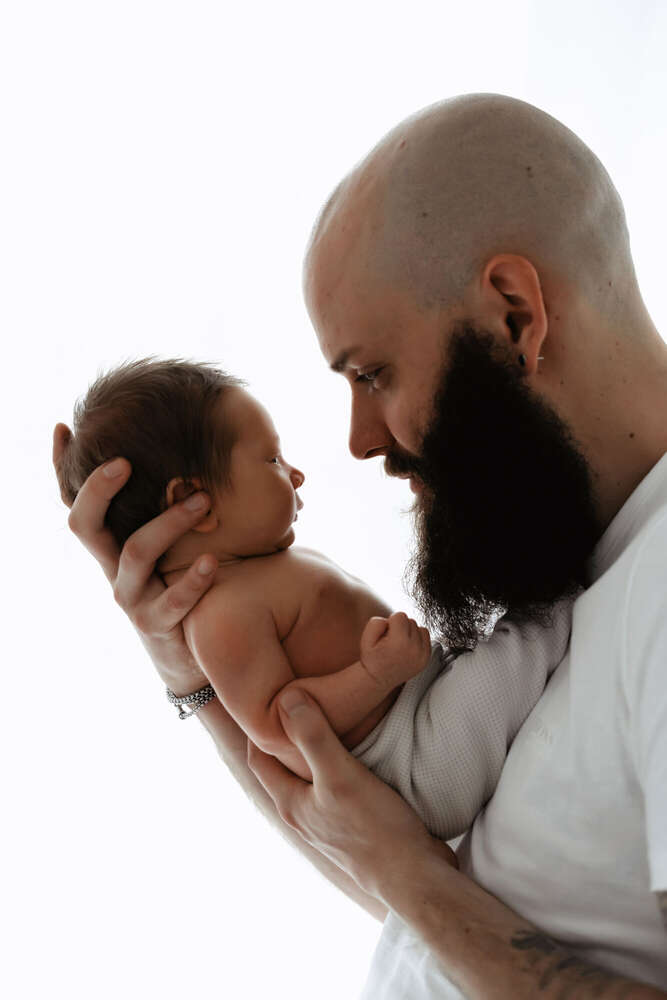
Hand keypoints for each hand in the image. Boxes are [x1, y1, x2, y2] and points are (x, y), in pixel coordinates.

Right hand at [53, 423, 216, 693]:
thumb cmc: (183, 584)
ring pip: (135, 553)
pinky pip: (172, 601)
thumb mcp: (168, 545)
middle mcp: (111, 566)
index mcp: (110, 543)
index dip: (64, 469)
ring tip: (202, 501)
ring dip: (168, 522)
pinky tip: (212, 562)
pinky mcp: (156, 624)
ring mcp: (130, 596)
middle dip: (98, 490)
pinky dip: (193, 581)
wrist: (191, 654)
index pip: (76, 502)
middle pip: (84, 525)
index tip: (65, 429)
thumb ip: (170, 506)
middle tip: (124, 461)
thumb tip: (191, 452)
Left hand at [247, 689, 456, 902]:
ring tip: (328, 718)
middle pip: (284, 767)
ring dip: (315, 750)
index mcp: (291, 805)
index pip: (258, 758)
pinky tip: (357, 752)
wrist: (414, 877)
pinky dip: (338, 765)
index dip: (259, 728)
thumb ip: (313, 737)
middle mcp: (304, 815)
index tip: (268, 697)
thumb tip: (286, 698)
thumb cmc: (375, 829)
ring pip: (312, 777)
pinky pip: (336, 787)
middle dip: (287, 736)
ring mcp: (329, 823)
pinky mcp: (355, 825)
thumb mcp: (340, 775)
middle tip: (298, 700)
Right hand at [360, 612, 430, 685]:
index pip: (400, 615)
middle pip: (411, 620)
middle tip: (391, 641)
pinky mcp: (427, 658)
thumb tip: (391, 620)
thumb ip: (377, 622)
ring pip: (419, 627)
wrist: (378, 679)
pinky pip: (425, 636)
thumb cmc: (372, 659)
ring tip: (399, 645)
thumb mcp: (366, 638)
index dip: (391, 622)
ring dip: (409, 632)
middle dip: (400, 627)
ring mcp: (423, 655)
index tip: (386, 635)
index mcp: (399, 642)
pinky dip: (417, 639)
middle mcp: (414, 649)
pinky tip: (407, 647)